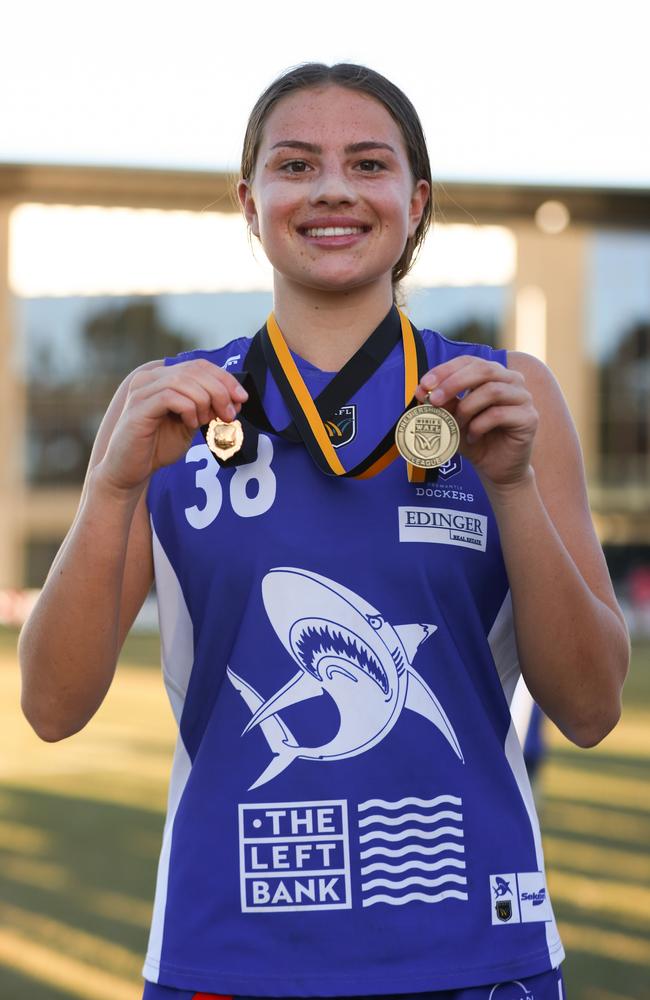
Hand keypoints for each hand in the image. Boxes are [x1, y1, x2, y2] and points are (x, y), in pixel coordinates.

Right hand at [97, 360, 248, 494]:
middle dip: (220, 391)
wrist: (129, 471)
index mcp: (162, 378)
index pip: (199, 365)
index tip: (242, 398)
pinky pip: (170, 397)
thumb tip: (235, 398)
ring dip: (205, 401)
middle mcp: (149, 378)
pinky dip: (188, 409)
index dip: (224, 378)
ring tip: (207, 422)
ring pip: (183, 381)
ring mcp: (141, 391)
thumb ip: (207, 408)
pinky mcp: (138, 408)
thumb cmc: (157, 447)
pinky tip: (191, 424)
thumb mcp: (190, 423)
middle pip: (194, 371)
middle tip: (229, 414)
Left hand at [414, 355, 537, 489]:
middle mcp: (511, 380)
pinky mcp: (529, 418)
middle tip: (434, 400)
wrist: (496, 469)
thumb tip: (422, 390)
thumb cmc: (475, 439)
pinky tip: (473, 436)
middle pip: (483, 369)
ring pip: (492, 391)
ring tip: (457, 425)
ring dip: (467, 408)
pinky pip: (499, 414)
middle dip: (454, 383)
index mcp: (492, 374)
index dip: (445, 370)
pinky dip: (479, 425)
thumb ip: (442, 404)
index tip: (424, 385)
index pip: (469, 361)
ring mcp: (523, 397)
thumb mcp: (452, 420)